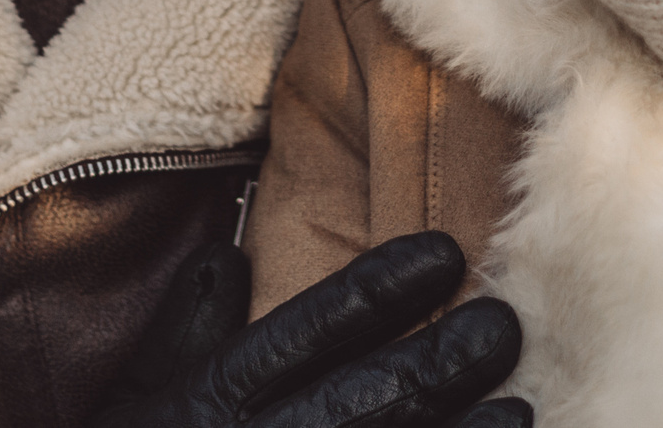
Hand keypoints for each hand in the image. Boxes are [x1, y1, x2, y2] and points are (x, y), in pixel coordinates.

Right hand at [95, 231, 530, 427]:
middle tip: (503, 325)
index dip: (384, 289)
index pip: (313, 329)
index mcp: (218, 399)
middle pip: (371, 399)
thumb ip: (186, 326)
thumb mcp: (142, 391)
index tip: (446, 253)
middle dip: (444, 359)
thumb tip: (231, 254)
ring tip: (520, 409)